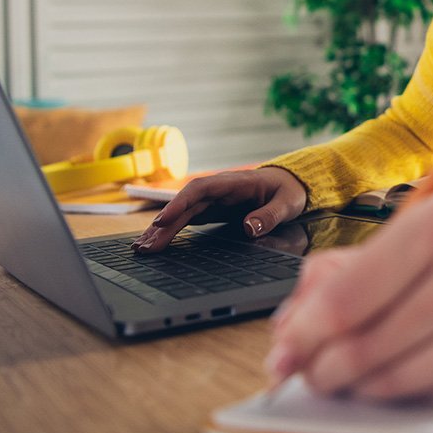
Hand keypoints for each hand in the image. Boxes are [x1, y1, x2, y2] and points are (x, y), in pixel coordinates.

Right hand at [131, 167, 306, 251]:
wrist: (290, 184)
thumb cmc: (288, 191)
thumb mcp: (288, 203)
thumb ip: (270, 215)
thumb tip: (250, 228)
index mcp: (233, 183)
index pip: (200, 190)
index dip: (179, 204)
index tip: (163, 220)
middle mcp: (218, 190)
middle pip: (184, 205)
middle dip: (163, 224)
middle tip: (144, 247)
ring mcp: (213, 200)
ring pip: (181, 214)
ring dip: (161, 231)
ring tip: (142, 249)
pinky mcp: (211, 211)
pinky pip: (186, 220)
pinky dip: (170, 231)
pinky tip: (156, 244)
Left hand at [265, 192, 432, 404]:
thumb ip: (360, 267)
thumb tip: (293, 319)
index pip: (348, 296)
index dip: (304, 332)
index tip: (286, 348)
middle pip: (366, 344)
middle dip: (327, 367)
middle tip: (315, 371)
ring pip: (397, 379)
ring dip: (362, 386)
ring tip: (355, 376)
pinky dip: (413, 393)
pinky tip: (412, 375)